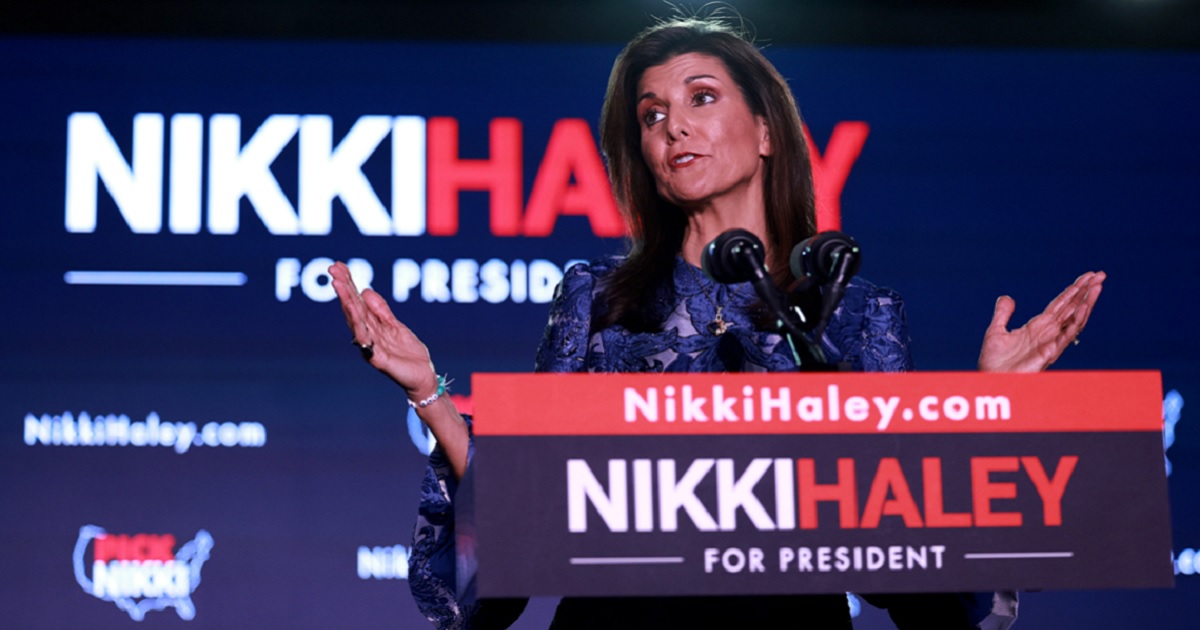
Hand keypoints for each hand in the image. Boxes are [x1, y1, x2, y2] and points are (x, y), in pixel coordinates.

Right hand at [329, 261, 438, 397]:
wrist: (423, 377)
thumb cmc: (409, 354)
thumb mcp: (396, 326)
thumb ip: (381, 310)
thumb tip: (365, 290)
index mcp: (371, 327)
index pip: (357, 302)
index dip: (348, 284)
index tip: (339, 266)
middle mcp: (367, 336)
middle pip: (353, 309)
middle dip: (344, 289)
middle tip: (333, 270)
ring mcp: (370, 347)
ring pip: (356, 322)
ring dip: (348, 303)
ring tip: (340, 286)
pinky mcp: (378, 360)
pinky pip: (367, 342)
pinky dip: (360, 328)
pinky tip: (354, 313)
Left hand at [978, 271, 1104, 372]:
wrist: (990, 379)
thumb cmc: (994, 362)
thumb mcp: (996, 331)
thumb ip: (1003, 313)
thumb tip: (1007, 297)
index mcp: (1038, 326)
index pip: (1060, 304)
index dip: (1073, 290)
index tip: (1088, 276)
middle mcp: (1048, 333)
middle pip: (1072, 308)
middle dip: (1086, 292)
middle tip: (1101, 275)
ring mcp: (1050, 342)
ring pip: (1074, 319)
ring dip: (1086, 303)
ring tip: (1097, 287)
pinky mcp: (1049, 353)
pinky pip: (1066, 336)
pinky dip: (1075, 321)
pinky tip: (1083, 308)